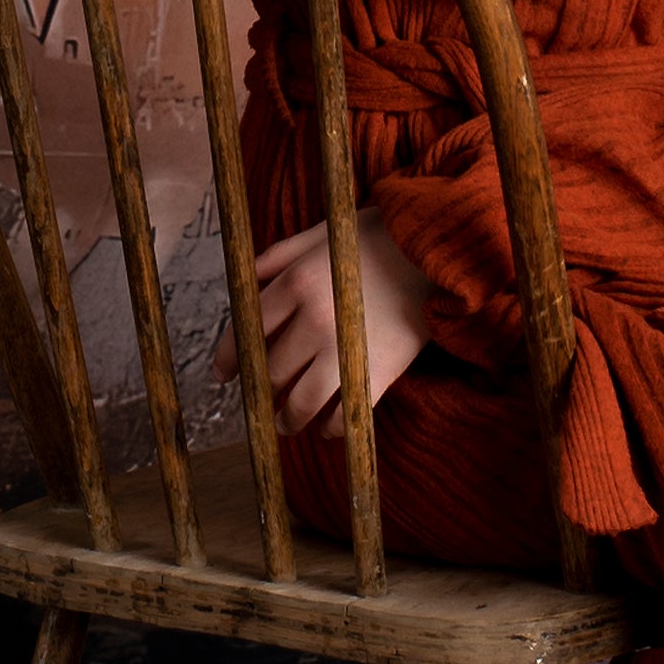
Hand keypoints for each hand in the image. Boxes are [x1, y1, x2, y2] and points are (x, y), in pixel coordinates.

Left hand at [247, 203, 428, 435]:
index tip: (224, 376)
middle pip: (272, 369)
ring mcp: (345, 349)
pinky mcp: (378, 372)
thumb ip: (280, 255)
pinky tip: (327, 429)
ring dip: (288, 420)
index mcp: (296, 283)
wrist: (439, 251)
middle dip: (262, 389)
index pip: (247, 331)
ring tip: (287, 425)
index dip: (230, 358)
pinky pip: (344, 415)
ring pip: (300, 402)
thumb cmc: (378, 238)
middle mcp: (314, 319)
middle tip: (263, 399)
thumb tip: (246, 280)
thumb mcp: (323, 234)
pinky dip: (332, 428)